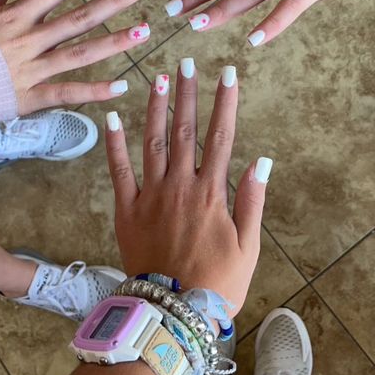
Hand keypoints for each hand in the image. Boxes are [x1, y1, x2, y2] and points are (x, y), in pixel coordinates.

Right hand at [0, 0, 150, 112]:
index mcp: (14, 16)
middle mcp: (27, 40)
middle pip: (79, 18)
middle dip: (113, 1)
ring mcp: (30, 70)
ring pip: (80, 54)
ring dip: (114, 42)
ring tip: (144, 31)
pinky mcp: (28, 98)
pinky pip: (67, 93)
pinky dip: (95, 91)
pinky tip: (122, 86)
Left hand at [104, 62, 271, 313]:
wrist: (173, 312)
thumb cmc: (218, 284)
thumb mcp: (249, 247)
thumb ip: (252, 201)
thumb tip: (262, 161)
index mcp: (212, 192)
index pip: (221, 135)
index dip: (225, 101)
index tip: (228, 73)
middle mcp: (181, 185)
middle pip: (184, 129)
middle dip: (187, 93)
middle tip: (187, 62)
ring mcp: (151, 195)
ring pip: (152, 141)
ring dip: (155, 107)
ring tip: (158, 77)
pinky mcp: (126, 209)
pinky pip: (119, 170)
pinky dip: (114, 143)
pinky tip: (112, 117)